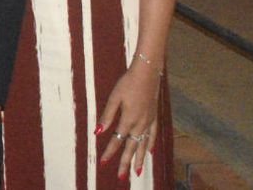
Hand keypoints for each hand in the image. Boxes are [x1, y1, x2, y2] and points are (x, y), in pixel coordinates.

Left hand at [97, 62, 161, 177]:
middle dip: (125, 163)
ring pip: (143, 145)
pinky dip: (150, 145)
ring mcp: (149, 121)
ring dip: (139, 159)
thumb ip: (107, 115)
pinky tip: (150, 152)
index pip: (116, 140)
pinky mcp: (154, 117)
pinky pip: (153, 135)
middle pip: (131, 148)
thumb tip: (98, 132)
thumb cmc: (128, 83)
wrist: (148, 73)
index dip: (109, 152)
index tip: (103, 163)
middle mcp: (140, 124)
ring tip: (137, 172)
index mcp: (128, 120)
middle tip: (121, 177)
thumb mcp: (114, 97)